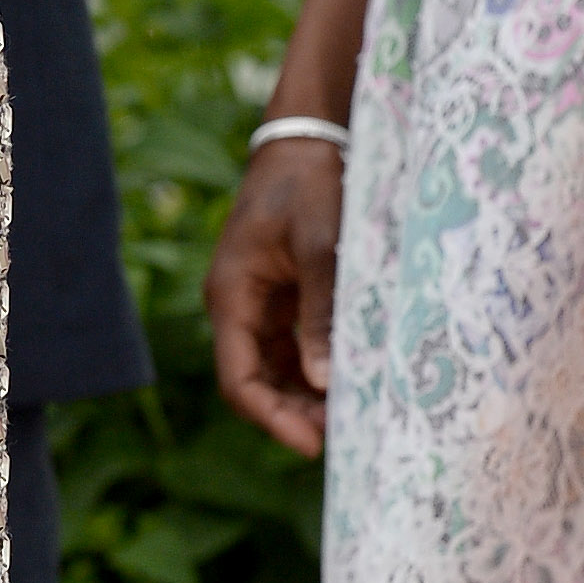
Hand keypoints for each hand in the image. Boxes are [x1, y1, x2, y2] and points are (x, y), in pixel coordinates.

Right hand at [207, 136, 341, 457]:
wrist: (309, 138)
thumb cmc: (310, 184)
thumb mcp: (318, 246)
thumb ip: (321, 314)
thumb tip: (322, 381)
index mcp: (231, 296)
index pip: (239, 379)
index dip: (271, 417)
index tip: (312, 445)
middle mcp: (238, 306)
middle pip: (255, 382)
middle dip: (292, 414)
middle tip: (342, 437)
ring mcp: (260, 303)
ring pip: (276, 369)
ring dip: (306, 397)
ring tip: (352, 416)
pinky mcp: (283, 296)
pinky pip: (294, 347)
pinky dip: (317, 369)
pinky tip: (351, 382)